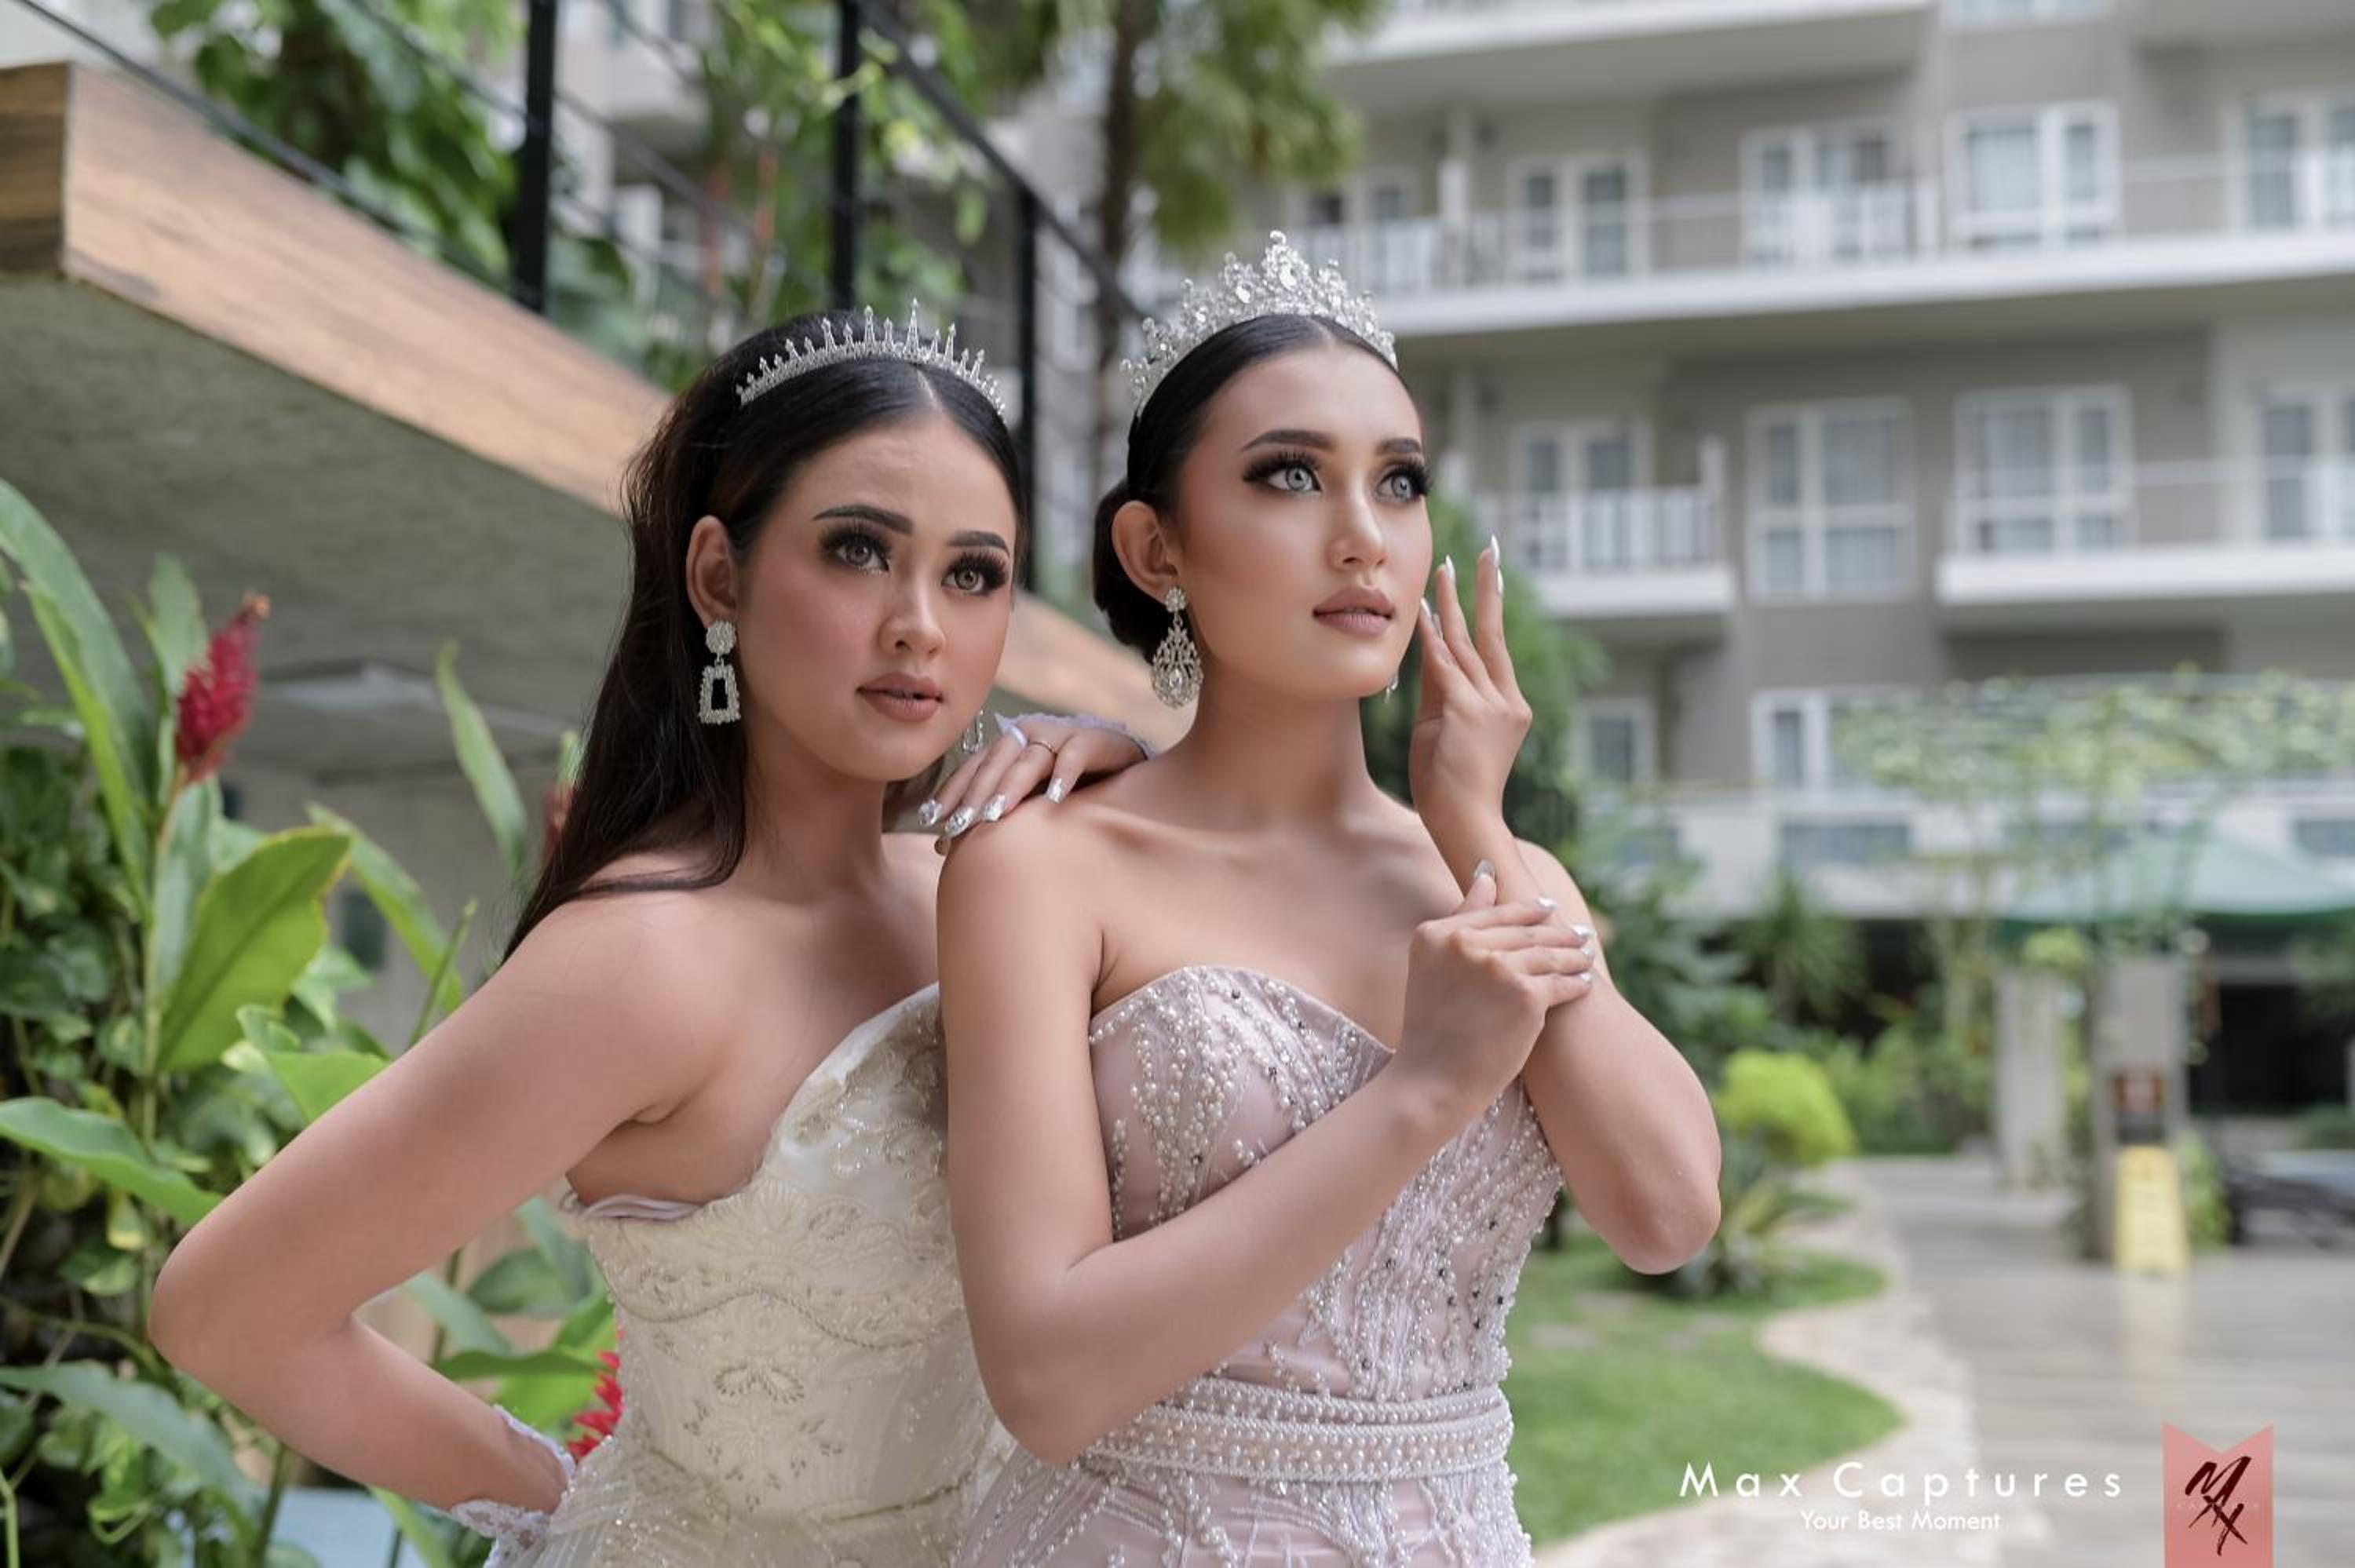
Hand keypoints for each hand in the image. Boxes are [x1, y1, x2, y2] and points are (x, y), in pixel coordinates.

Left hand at [922, 713, 1148, 852]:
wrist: (1121, 764)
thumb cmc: (1065, 787)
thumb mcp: (1026, 800)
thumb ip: (991, 816)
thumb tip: (940, 848)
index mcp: (1008, 746)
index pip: (973, 766)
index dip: (952, 790)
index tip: (932, 819)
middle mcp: (1029, 735)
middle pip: (995, 762)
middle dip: (976, 794)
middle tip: (960, 824)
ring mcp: (1060, 734)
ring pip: (1029, 759)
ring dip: (1011, 786)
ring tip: (996, 814)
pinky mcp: (1093, 739)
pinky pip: (1075, 755)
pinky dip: (1063, 774)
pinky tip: (1054, 798)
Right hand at [1387, 862, 1596, 1124]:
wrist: (1433, 1080)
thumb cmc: (1431, 1029)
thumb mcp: (1430, 964)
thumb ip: (1460, 918)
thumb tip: (1487, 875)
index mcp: (1437, 933)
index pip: (1494, 911)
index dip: (1528, 910)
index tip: (1548, 909)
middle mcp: (1465, 943)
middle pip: (1526, 932)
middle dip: (1557, 932)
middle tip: (1579, 933)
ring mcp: (1498, 968)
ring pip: (1548, 954)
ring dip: (1573, 954)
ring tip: (1586, 954)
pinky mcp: (1527, 996)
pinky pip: (1562, 983)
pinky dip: (1576, 983)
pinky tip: (1585, 983)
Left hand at [1408, 540, 1529, 847]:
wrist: (1464, 822)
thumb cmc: (1451, 786)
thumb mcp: (1445, 731)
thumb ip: (1440, 692)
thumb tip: (1428, 654)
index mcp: (1510, 706)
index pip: (1496, 649)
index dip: (1490, 610)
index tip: (1489, 576)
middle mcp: (1506, 700)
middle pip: (1489, 635)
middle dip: (1485, 589)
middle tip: (1485, 551)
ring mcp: (1489, 705)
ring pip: (1464, 645)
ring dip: (1450, 604)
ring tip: (1444, 568)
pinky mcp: (1465, 712)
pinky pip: (1443, 666)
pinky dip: (1430, 637)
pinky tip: (1422, 609)